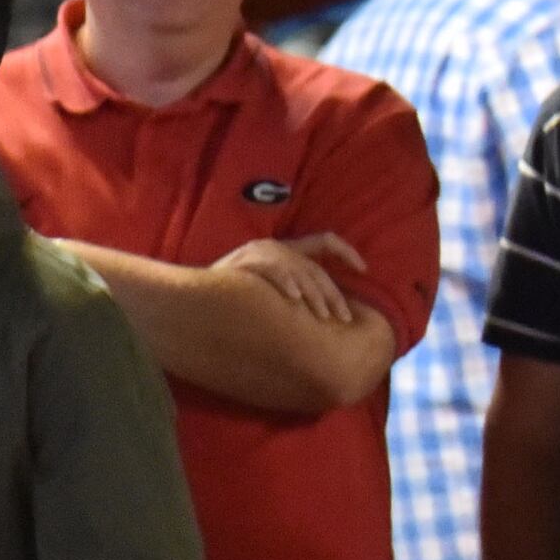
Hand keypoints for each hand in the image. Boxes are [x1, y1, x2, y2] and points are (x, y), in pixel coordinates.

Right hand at [221, 232, 366, 325]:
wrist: (194, 296)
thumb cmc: (236, 298)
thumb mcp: (271, 290)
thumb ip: (297, 290)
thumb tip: (332, 308)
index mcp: (284, 249)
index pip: (324, 240)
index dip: (346, 251)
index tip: (365, 269)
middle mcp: (273, 246)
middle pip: (314, 268)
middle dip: (332, 294)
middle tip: (345, 318)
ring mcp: (258, 252)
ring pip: (298, 271)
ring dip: (314, 295)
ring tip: (324, 317)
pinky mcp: (244, 262)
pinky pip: (272, 271)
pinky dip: (285, 284)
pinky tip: (295, 300)